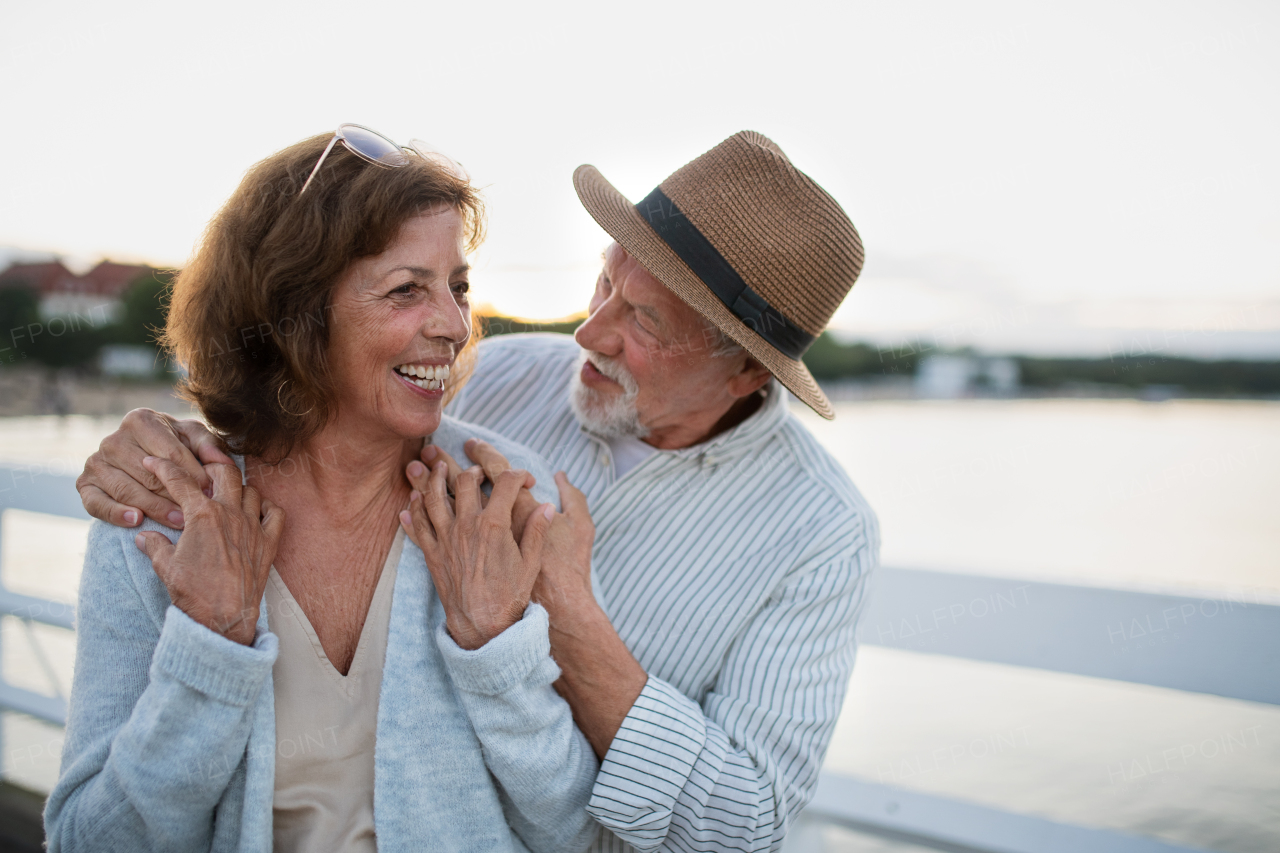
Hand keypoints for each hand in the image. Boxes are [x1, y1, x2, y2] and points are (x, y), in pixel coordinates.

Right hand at [78, 408, 232, 528]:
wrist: (143, 458)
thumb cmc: (176, 445)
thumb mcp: (194, 439)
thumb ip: (209, 446)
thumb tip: (221, 461)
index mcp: (140, 420)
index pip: (170, 452)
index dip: (193, 474)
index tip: (211, 492)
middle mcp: (113, 439)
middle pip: (149, 474)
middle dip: (175, 495)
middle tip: (198, 513)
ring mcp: (95, 461)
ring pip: (127, 490)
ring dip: (154, 508)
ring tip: (179, 521)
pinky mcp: (84, 484)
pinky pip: (97, 503)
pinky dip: (116, 513)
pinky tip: (137, 520)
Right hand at [134, 457, 283, 645]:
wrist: (223, 618)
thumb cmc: (193, 593)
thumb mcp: (165, 566)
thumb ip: (154, 545)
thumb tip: (143, 536)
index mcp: (202, 515)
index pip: (180, 480)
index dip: (164, 466)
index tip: (155, 460)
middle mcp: (230, 514)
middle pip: (224, 472)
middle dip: (210, 466)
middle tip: (201, 470)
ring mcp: (253, 526)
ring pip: (251, 490)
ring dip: (238, 488)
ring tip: (226, 493)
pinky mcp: (269, 542)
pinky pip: (276, 513)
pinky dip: (268, 507)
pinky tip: (257, 511)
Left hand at [406, 441, 596, 620]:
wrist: (484, 625)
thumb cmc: (511, 596)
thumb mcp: (531, 562)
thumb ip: (537, 530)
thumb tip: (546, 507)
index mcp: (495, 525)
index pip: (505, 483)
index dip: (518, 475)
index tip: (525, 479)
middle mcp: (467, 526)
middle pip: (466, 482)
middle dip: (474, 469)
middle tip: (479, 469)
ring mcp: (447, 539)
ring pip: (434, 498)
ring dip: (435, 479)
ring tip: (439, 468)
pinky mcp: (433, 554)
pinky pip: (418, 526)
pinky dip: (413, 511)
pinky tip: (412, 502)